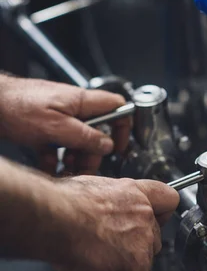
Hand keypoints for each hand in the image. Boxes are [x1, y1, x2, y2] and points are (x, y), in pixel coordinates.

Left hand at [0, 74, 130, 174]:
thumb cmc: (18, 106)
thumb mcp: (56, 127)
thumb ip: (85, 137)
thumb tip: (107, 144)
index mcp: (82, 101)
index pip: (118, 107)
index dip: (123, 127)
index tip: (119, 145)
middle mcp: (74, 108)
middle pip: (97, 132)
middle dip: (92, 153)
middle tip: (84, 166)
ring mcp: (60, 118)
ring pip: (78, 142)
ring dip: (74, 158)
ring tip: (64, 169)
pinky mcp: (45, 127)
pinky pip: (59, 146)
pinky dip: (55, 159)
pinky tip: (49, 166)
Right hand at [53, 176, 179, 270]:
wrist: (55, 217)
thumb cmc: (63, 202)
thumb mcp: (91, 187)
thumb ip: (107, 203)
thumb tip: (98, 215)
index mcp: (135, 195)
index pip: (166, 201)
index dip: (160, 213)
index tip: (153, 222)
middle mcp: (144, 219)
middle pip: (152, 239)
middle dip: (133, 249)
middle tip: (109, 254)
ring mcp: (142, 246)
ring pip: (142, 265)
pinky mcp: (135, 270)